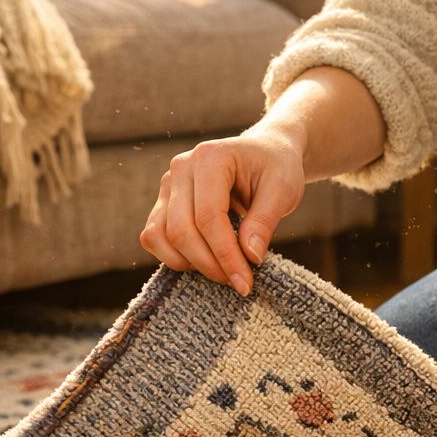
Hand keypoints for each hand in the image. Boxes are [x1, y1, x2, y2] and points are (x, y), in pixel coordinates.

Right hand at [139, 126, 306, 294]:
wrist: (265, 153)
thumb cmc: (276, 168)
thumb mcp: (283, 190)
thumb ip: (265, 222)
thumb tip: (249, 256)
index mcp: (211, 157)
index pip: (208, 216)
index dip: (225, 254)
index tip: (245, 282)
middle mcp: (181, 168)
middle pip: (181, 229)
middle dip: (209, 264)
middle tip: (239, 283)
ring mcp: (168, 184)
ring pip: (160, 236)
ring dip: (189, 263)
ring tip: (223, 272)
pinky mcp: (163, 201)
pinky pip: (153, 236)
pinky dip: (173, 256)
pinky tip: (205, 262)